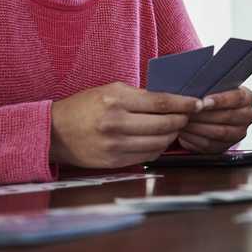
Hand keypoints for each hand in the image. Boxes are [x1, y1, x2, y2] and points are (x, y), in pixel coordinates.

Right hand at [49, 82, 202, 167]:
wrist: (54, 132)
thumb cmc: (84, 106)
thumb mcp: (110, 90)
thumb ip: (139, 95)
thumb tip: (170, 100)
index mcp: (117, 101)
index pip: (161, 103)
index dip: (184, 104)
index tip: (198, 103)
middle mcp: (117, 124)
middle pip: (164, 124)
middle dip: (182, 120)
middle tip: (188, 116)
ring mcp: (115, 145)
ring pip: (159, 143)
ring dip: (172, 135)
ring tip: (174, 128)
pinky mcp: (114, 162)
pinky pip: (146, 156)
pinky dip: (158, 148)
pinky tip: (158, 140)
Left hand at [177, 87, 251, 153]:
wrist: (211, 113)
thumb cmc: (213, 97)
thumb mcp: (216, 88)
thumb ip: (212, 87)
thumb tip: (197, 89)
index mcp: (247, 98)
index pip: (237, 98)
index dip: (220, 100)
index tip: (203, 101)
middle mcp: (247, 116)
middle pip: (227, 116)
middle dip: (205, 114)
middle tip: (189, 111)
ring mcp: (238, 133)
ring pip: (219, 132)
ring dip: (199, 126)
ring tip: (185, 120)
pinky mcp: (226, 146)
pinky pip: (210, 144)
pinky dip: (195, 138)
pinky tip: (185, 131)